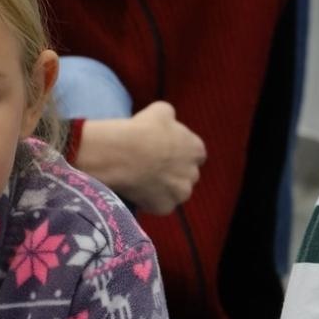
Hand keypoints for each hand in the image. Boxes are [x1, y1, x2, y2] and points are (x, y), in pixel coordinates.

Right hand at [75, 103, 205, 214]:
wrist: (121, 155)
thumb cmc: (142, 129)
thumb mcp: (160, 110)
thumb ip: (171, 117)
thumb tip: (169, 119)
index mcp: (197, 150)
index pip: (195, 154)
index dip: (180, 153)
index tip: (166, 152)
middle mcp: (193, 174)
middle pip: (186, 175)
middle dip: (174, 172)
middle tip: (153, 166)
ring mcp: (180, 193)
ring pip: (176, 192)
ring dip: (165, 188)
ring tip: (144, 179)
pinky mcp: (165, 207)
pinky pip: (159, 205)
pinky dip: (151, 200)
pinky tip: (137, 190)